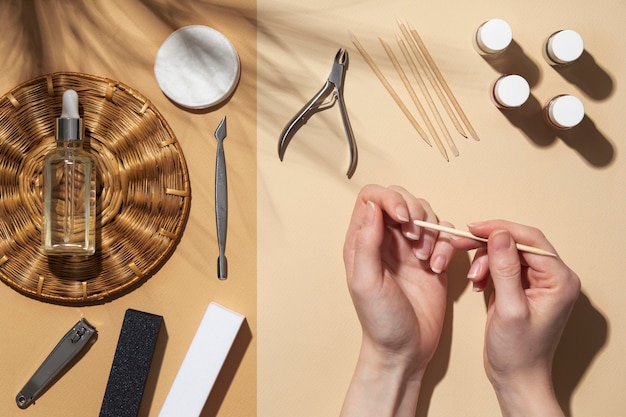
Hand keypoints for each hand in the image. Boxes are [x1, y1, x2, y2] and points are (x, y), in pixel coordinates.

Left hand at [340, 185, 454, 416]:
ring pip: (426, 214)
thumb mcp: (366, 281)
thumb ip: (366, 242)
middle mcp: (386, 239)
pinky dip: (447, 245)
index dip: (390, 198)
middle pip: (402, 199)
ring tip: (426, 258)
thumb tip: (372, 205)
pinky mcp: (432, 258)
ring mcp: (410, 248)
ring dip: (431, 230)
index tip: (403, 217)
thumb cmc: (380, 320)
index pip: (373, 197)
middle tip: (416, 238)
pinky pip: (444, 235)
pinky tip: (437, 267)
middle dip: (415, 211)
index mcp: (363, 240)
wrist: (406, 349)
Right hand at [452, 221, 579, 415]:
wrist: (516, 377)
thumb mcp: (509, 308)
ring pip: (507, 252)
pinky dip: (486, 269)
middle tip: (461, 242)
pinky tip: (478, 283)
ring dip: (485, 259)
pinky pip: (503, 265)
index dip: (500, 230)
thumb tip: (499, 234)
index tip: (473, 229)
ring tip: (473, 278)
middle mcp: (553, 277)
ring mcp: (538, 282)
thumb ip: (505, 269)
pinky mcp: (523, 287)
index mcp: (559, 280)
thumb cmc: (518, 351)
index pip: (530, 240)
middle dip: (488, 244)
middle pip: (517, 243)